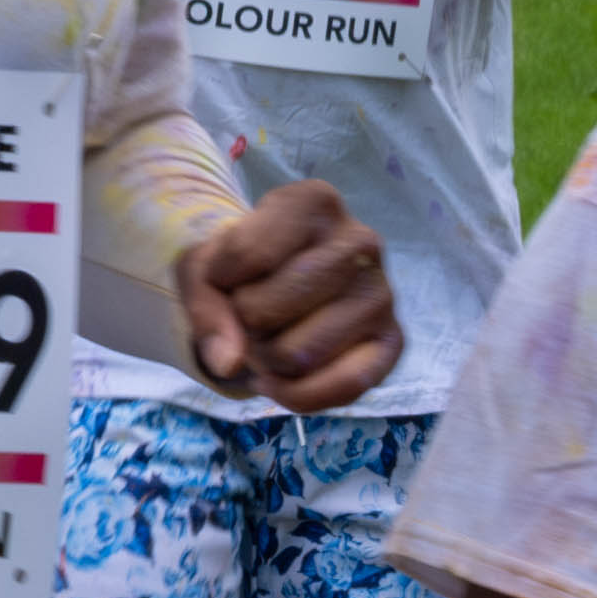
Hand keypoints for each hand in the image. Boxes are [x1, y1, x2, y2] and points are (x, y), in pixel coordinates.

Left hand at [181, 180, 399, 410]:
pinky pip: (343, 388)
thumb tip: (228, 363)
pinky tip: (281, 378)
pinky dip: (296, 395)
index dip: (217, 279)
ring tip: (271, 338)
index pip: (243, 256)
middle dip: (241, 326)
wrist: (276, 284)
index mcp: (313, 202)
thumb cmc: (240, 267)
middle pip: (264, 311)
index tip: (227, 274)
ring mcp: (383, 292)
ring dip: (265, 361)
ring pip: (297, 355)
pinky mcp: (394, 341)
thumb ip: (204, 306)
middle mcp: (361, 240)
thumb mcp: (203, 268)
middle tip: (250, 315)